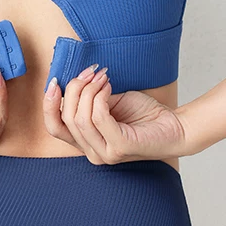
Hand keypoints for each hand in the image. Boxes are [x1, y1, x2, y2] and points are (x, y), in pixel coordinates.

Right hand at [42, 64, 190, 164]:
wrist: (176, 127)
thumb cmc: (145, 115)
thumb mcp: (110, 103)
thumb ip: (90, 99)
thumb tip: (74, 81)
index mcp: (86, 143)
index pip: (54, 127)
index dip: (49, 103)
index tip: (56, 81)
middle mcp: (92, 152)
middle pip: (65, 118)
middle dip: (74, 89)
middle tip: (90, 72)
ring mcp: (105, 153)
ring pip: (79, 117)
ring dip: (88, 90)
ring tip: (102, 77)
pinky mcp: (119, 147)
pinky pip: (98, 117)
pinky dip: (100, 97)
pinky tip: (109, 87)